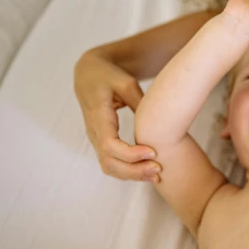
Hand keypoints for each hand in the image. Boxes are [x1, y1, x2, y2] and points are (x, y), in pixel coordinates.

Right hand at [74, 50, 161, 180]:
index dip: (131, 154)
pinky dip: (127, 171)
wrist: (89, 74)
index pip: (109, 144)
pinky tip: (146, 171)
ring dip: (132, 174)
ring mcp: (95, 138)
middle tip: (159, 169)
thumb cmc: (108, 75)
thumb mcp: (125, 82)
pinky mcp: (100, 142)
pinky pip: (110, 163)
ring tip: (156, 174)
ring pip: (108, 166)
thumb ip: (139, 102)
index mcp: (98, 115)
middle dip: (134, 170)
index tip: (153, 152)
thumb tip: (159, 121)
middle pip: (109, 161)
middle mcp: (93, 131)